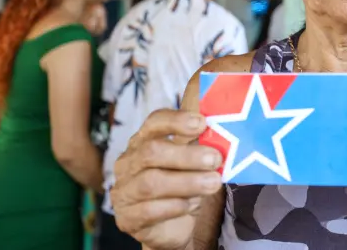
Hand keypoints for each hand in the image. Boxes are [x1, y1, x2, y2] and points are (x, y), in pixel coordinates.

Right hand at [110, 109, 222, 249]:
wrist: (171, 227)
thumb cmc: (182, 186)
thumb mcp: (191, 162)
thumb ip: (199, 143)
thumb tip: (222, 124)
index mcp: (143, 142)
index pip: (154, 122)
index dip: (176, 120)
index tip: (202, 123)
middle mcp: (129, 163)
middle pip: (151, 151)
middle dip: (187, 155)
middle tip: (215, 159)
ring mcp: (124, 191)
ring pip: (151, 182)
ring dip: (188, 182)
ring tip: (213, 183)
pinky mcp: (128, 218)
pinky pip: (150, 211)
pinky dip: (176, 206)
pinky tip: (192, 204)